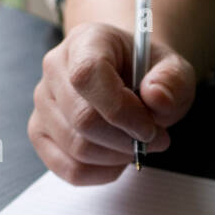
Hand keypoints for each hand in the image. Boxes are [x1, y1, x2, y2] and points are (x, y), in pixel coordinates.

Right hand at [28, 21, 196, 184]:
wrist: (129, 80)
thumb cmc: (148, 74)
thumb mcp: (174, 70)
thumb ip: (172, 81)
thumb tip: (156, 98)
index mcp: (86, 41)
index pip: (87, 75)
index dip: (120, 109)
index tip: (150, 128)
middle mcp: (54, 68)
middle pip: (82, 119)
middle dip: (126, 139)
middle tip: (155, 139)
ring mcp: (43, 102)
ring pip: (77, 149)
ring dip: (117, 157)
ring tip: (136, 144)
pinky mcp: (40, 133)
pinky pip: (69, 169)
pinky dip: (101, 173)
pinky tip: (117, 158)